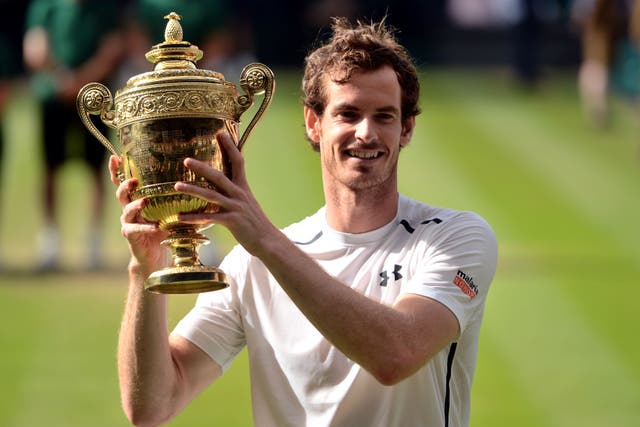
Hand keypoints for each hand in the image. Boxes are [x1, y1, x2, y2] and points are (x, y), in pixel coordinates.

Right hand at [109, 155, 168, 275]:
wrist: (155, 255)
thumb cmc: (164, 230)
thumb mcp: (171, 212)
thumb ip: (179, 200)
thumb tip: (201, 185)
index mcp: (136, 200)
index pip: (123, 182)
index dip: (118, 170)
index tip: (115, 157)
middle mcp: (129, 210)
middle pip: (121, 193)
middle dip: (125, 185)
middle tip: (134, 180)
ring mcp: (128, 223)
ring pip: (126, 210)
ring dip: (136, 205)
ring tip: (145, 201)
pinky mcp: (131, 236)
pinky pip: (135, 230)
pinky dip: (145, 227)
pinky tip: (154, 227)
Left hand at [175, 132, 278, 256]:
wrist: (267, 240)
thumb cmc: (254, 222)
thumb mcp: (246, 202)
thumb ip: (234, 191)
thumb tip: (222, 182)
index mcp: (243, 187)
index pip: (237, 161)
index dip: (229, 147)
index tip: (220, 133)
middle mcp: (239, 194)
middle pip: (219, 176)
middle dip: (202, 167)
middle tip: (186, 160)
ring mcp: (236, 207)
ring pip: (211, 196)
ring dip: (192, 190)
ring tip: (176, 186)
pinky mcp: (233, 222)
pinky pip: (210, 218)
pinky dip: (194, 218)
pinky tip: (179, 217)